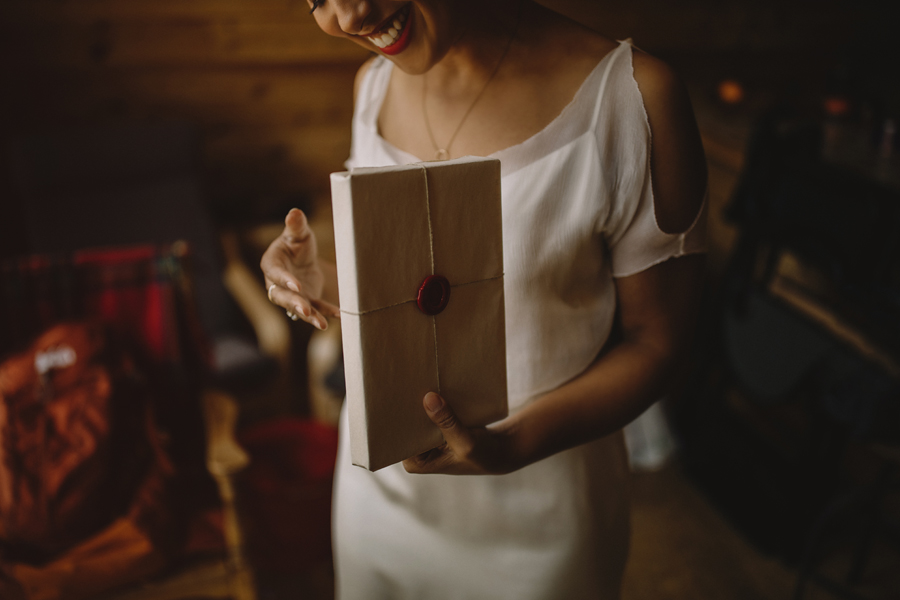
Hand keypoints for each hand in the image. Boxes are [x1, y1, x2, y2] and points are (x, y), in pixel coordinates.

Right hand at [260, 208, 339, 329]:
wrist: (304, 257)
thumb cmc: (296, 242)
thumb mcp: (298, 234)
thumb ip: (296, 226)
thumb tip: (295, 212)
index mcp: (272, 263)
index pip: (275, 273)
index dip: (284, 280)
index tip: (296, 285)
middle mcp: (276, 283)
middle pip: (281, 296)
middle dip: (294, 303)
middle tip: (306, 310)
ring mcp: (290, 295)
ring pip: (296, 307)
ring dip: (309, 316)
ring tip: (322, 324)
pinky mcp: (305, 301)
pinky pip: (314, 308)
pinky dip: (325, 312)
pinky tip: (338, 315)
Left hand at [402, 392, 520, 475]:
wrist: (500, 451)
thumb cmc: (483, 455)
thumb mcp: (466, 442)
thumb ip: (447, 422)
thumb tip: (428, 398)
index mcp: (416, 462)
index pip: (399, 438)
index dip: (399, 418)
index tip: (398, 396)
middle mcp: (416, 451)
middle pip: (406, 425)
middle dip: (408, 407)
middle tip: (406, 381)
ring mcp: (425, 439)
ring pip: (416, 415)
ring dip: (420, 400)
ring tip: (417, 378)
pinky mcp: (434, 428)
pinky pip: (428, 410)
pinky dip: (431, 400)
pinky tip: (430, 382)